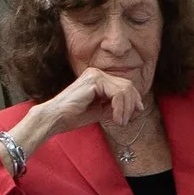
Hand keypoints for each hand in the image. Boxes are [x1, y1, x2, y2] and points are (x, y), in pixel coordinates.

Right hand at [19, 66, 144, 147]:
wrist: (56, 118)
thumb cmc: (74, 116)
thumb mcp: (101, 109)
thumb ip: (115, 105)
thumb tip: (137, 106)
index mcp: (97, 78)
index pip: (124, 84)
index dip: (134, 98)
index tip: (137, 112)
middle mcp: (96, 72)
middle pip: (127, 85)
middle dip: (131, 105)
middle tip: (125, 121)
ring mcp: (95, 74)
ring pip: (125, 89)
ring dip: (126, 108)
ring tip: (119, 122)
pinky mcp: (94, 80)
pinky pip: (118, 93)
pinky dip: (120, 108)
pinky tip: (115, 118)